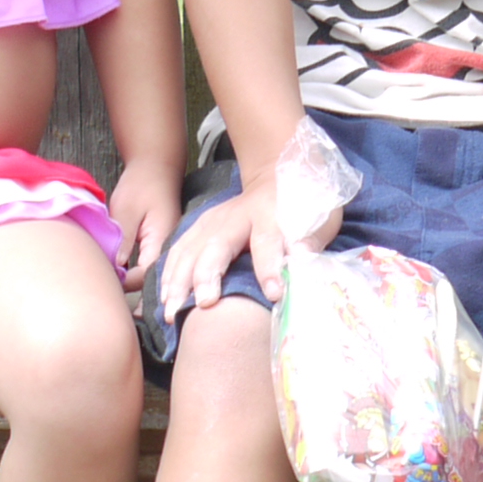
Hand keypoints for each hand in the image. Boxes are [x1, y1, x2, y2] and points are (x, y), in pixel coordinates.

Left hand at [106, 158, 183, 285]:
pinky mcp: (156, 245)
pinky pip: (144, 264)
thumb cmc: (141, 184)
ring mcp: (162, 248)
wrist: (156, 168)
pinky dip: (130, 268)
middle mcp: (167, 249)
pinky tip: (115, 266)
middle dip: (126, 284)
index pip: (146, 275)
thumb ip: (124, 239)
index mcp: (162, 240)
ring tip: (105, 276)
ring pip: (146, 274)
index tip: (103, 278)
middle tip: (100, 282)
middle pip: (148, 279)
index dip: (125, 282)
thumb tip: (117, 268)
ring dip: (128, 277)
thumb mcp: (127, 209)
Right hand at [159, 164, 328, 319]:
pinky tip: (164, 298)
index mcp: (271, 214)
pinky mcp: (199, 226)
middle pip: (218, 245)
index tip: (274, 293)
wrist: (275, 171)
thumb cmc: (302, 202)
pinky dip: (169, 273)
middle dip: (208, 275)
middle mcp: (237, 216)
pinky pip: (178, 249)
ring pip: (191, 249)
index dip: (271, 268)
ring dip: (179, 280)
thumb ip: (311, 239)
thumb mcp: (319, 216)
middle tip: (204, 304)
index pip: (269, 242)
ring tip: (171, 310)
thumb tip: (302, 258)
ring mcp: (214, 220)